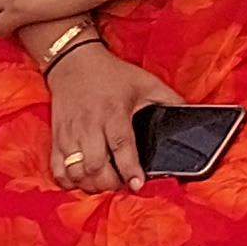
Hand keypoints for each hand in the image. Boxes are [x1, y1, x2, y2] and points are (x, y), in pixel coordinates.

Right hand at [43, 43, 176, 192]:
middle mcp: (90, 125)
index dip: (130, 169)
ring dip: (90, 185)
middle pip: (96, 165)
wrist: (73, 60)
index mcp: (114, 112)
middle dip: (110, 183)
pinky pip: (56, 168)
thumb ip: (168, 99)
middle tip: (121, 185)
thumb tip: (189, 114)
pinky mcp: (57, 137)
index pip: (121, 145)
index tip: (137, 184)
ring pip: (75, 171)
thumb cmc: (112, 73)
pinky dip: (68, 181)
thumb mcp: (144, 81)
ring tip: (103, 184)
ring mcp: (70, 133)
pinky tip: (80, 181)